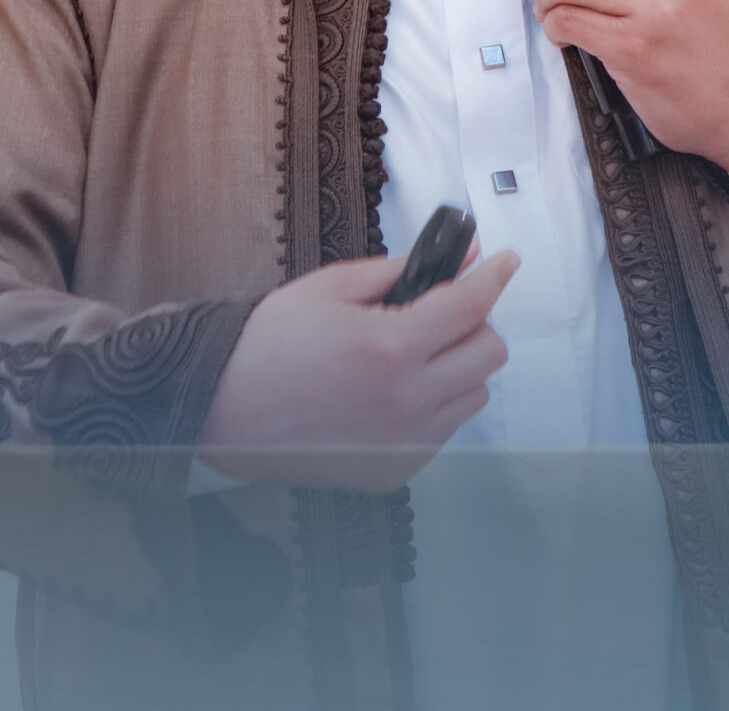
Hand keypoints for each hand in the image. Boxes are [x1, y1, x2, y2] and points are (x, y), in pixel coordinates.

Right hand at [197, 245, 517, 491]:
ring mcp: (403, 441)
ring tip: (412, 352)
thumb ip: (400, 270)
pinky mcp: (393, 469)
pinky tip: (393, 390)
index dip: (495, 275)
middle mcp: (406, 400)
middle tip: (442, 310)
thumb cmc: (269, 344)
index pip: (472, 306)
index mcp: (391, 348)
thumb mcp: (332, 287)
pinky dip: (433, 404)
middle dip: (473, 323)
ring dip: (457, 366)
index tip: (504, 261)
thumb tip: (457, 259)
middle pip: (489, 353)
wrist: (223, 407)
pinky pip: (442, 430)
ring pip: (473, 394)